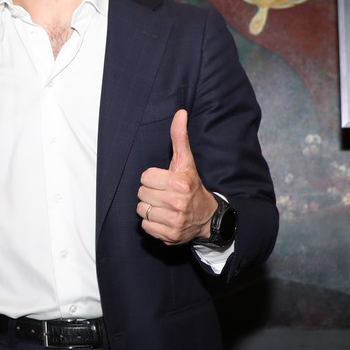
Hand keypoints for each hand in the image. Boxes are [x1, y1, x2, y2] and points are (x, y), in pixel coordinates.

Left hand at [137, 109, 217, 244]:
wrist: (207, 217)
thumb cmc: (192, 186)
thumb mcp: (186, 162)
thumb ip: (180, 137)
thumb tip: (180, 113)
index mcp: (180, 183)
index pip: (145, 177)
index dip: (153, 178)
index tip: (165, 181)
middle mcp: (177, 203)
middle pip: (141, 193)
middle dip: (151, 192)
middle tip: (164, 193)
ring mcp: (174, 221)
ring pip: (141, 209)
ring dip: (150, 207)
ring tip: (163, 205)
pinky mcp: (169, 236)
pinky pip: (145, 225)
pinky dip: (151, 222)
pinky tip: (163, 217)